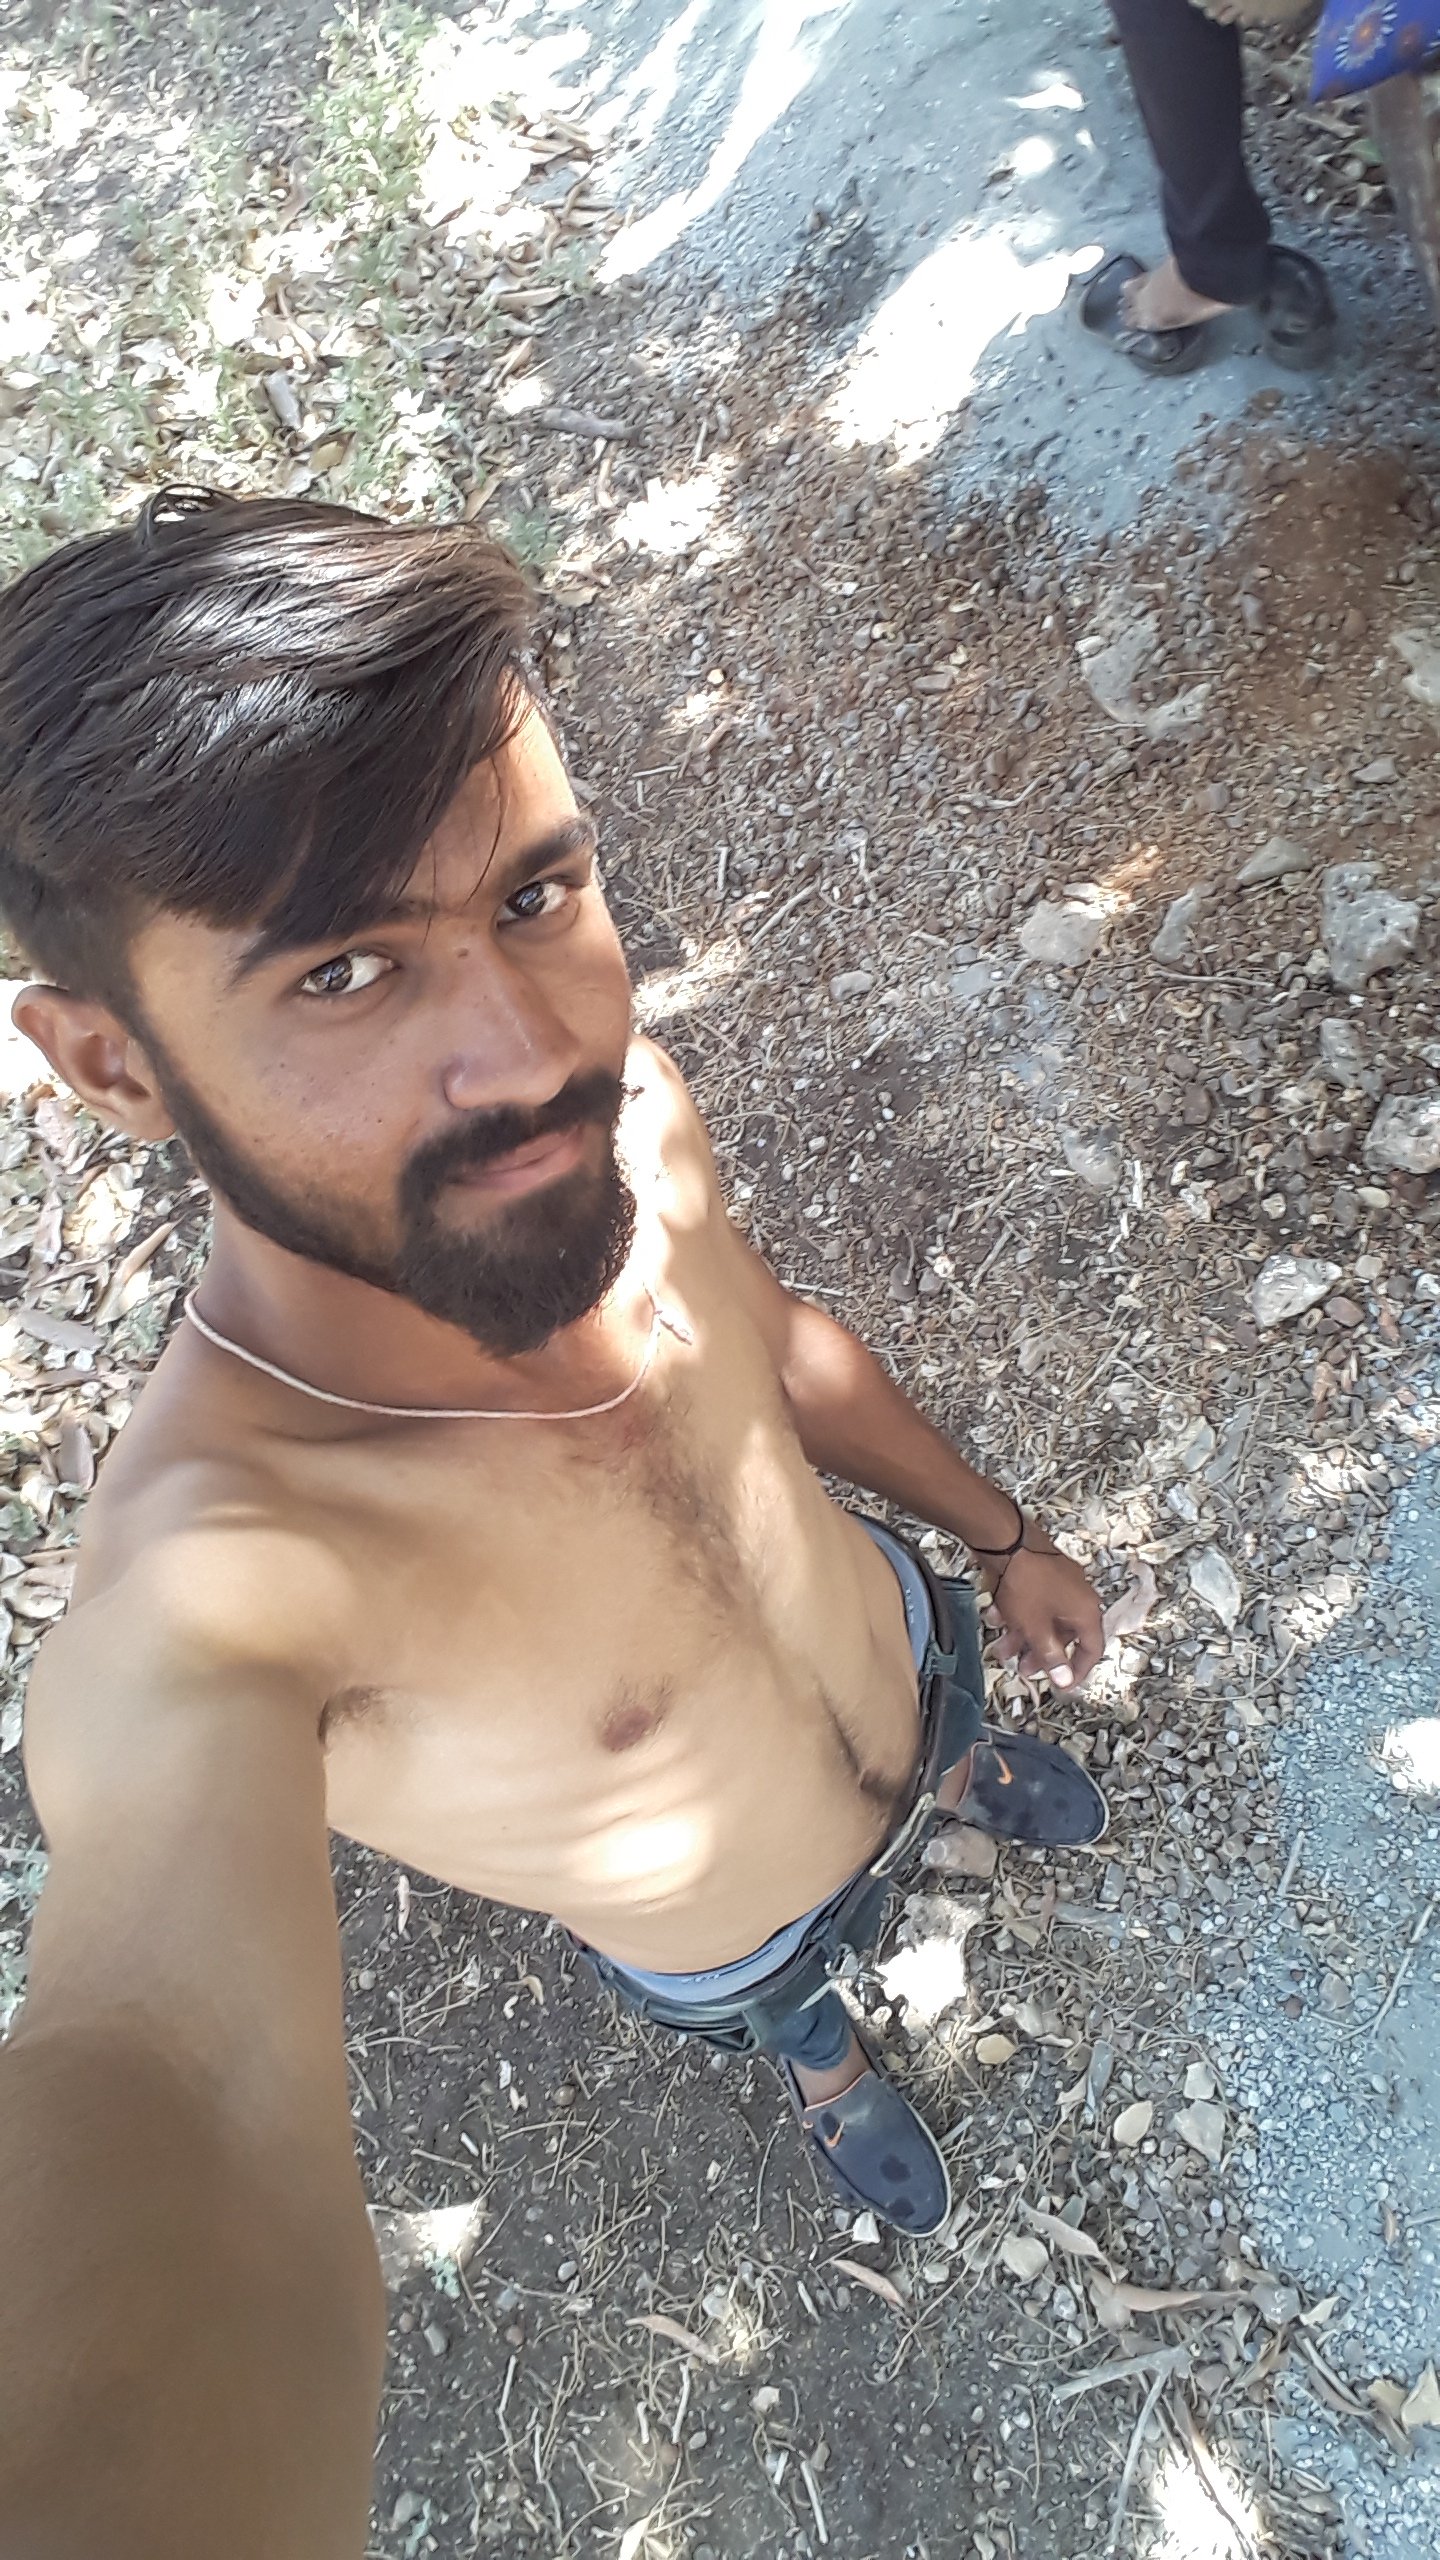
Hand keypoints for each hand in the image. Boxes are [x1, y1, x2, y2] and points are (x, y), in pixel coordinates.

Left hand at [982, 1537, 1103, 1691]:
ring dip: (1023, 1635)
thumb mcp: (1036, 1629)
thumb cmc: (1026, 1582)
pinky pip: (1034, 1601)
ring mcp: (1060, 1582)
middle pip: (1064, 1634)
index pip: (1092, 1648)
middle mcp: (1078, 1595)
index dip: (1078, 1669)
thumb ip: (1051, 1656)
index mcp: (1085, 1610)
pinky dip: (1017, 1613)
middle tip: (1023, 1667)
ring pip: (1044, 1618)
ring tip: (1002, 1647)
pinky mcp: (1041, 1572)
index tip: (1063, 1682)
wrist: (1004, 1540)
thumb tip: (1065, 1680)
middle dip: (1041, 1653)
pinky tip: (996, 1615)